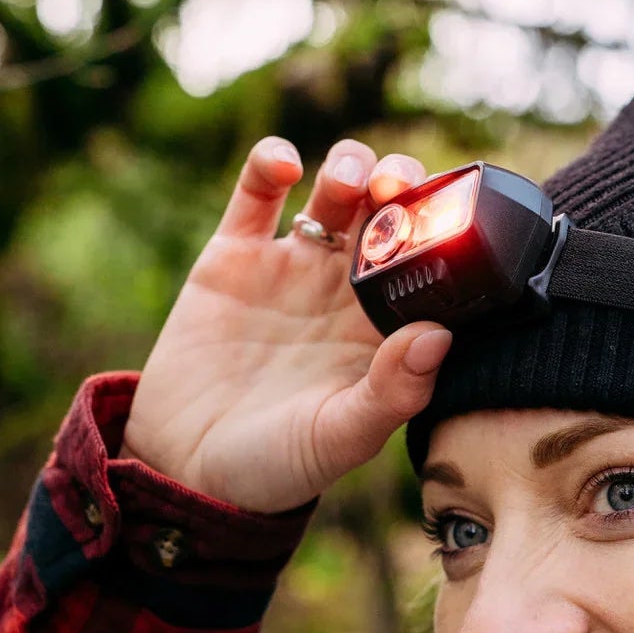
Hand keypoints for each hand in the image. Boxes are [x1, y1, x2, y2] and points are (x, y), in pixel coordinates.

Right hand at [118, 137, 446, 513]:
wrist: (184, 470)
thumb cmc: (275, 468)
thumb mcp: (339, 439)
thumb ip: (391, 393)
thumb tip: (439, 336)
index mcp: (384, 328)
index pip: (432, 263)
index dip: (445, 233)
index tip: (449, 221)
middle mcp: (345, 289)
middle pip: (391, 212)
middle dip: (403, 185)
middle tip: (397, 190)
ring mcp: (291, 266)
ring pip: (335, 190)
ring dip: (351, 166)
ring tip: (349, 179)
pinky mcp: (234, 255)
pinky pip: (258, 192)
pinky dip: (271, 162)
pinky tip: (285, 164)